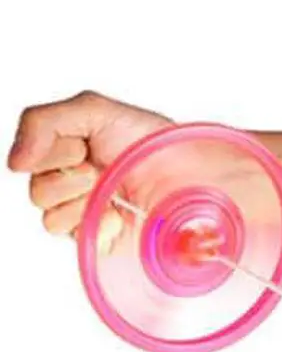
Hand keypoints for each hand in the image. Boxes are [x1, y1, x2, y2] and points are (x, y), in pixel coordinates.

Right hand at [7, 91, 171, 251]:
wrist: (193, 178)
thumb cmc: (153, 144)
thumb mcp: (95, 111)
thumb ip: (42, 123)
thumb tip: (13, 162)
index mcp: (70, 153)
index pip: (29, 158)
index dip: (53, 151)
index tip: (84, 145)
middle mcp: (75, 185)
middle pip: (36, 191)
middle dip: (68, 177)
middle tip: (99, 170)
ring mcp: (88, 215)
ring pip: (49, 217)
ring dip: (79, 201)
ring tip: (111, 193)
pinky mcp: (102, 240)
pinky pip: (74, 239)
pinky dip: (95, 225)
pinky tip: (118, 216)